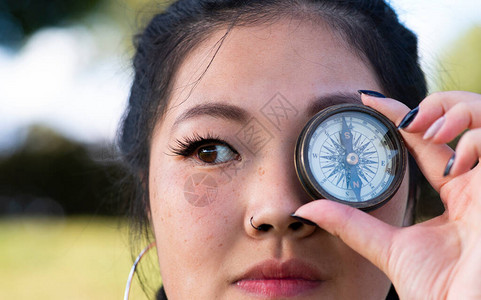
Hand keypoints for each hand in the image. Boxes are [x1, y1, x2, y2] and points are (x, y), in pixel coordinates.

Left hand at [294, 91, 480, 298]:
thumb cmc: (442, 291)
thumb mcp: (389, 249)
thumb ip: (351, 224)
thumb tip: (307, 209)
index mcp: (455, 196)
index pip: (427, 143)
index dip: (401, 117)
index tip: (367, 99)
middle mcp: (476, 183)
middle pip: (463, 119)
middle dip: (437, 104)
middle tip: (406, 117)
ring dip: (455, 111)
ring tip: (424, 129)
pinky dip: (476, 137)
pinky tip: (454, 162)